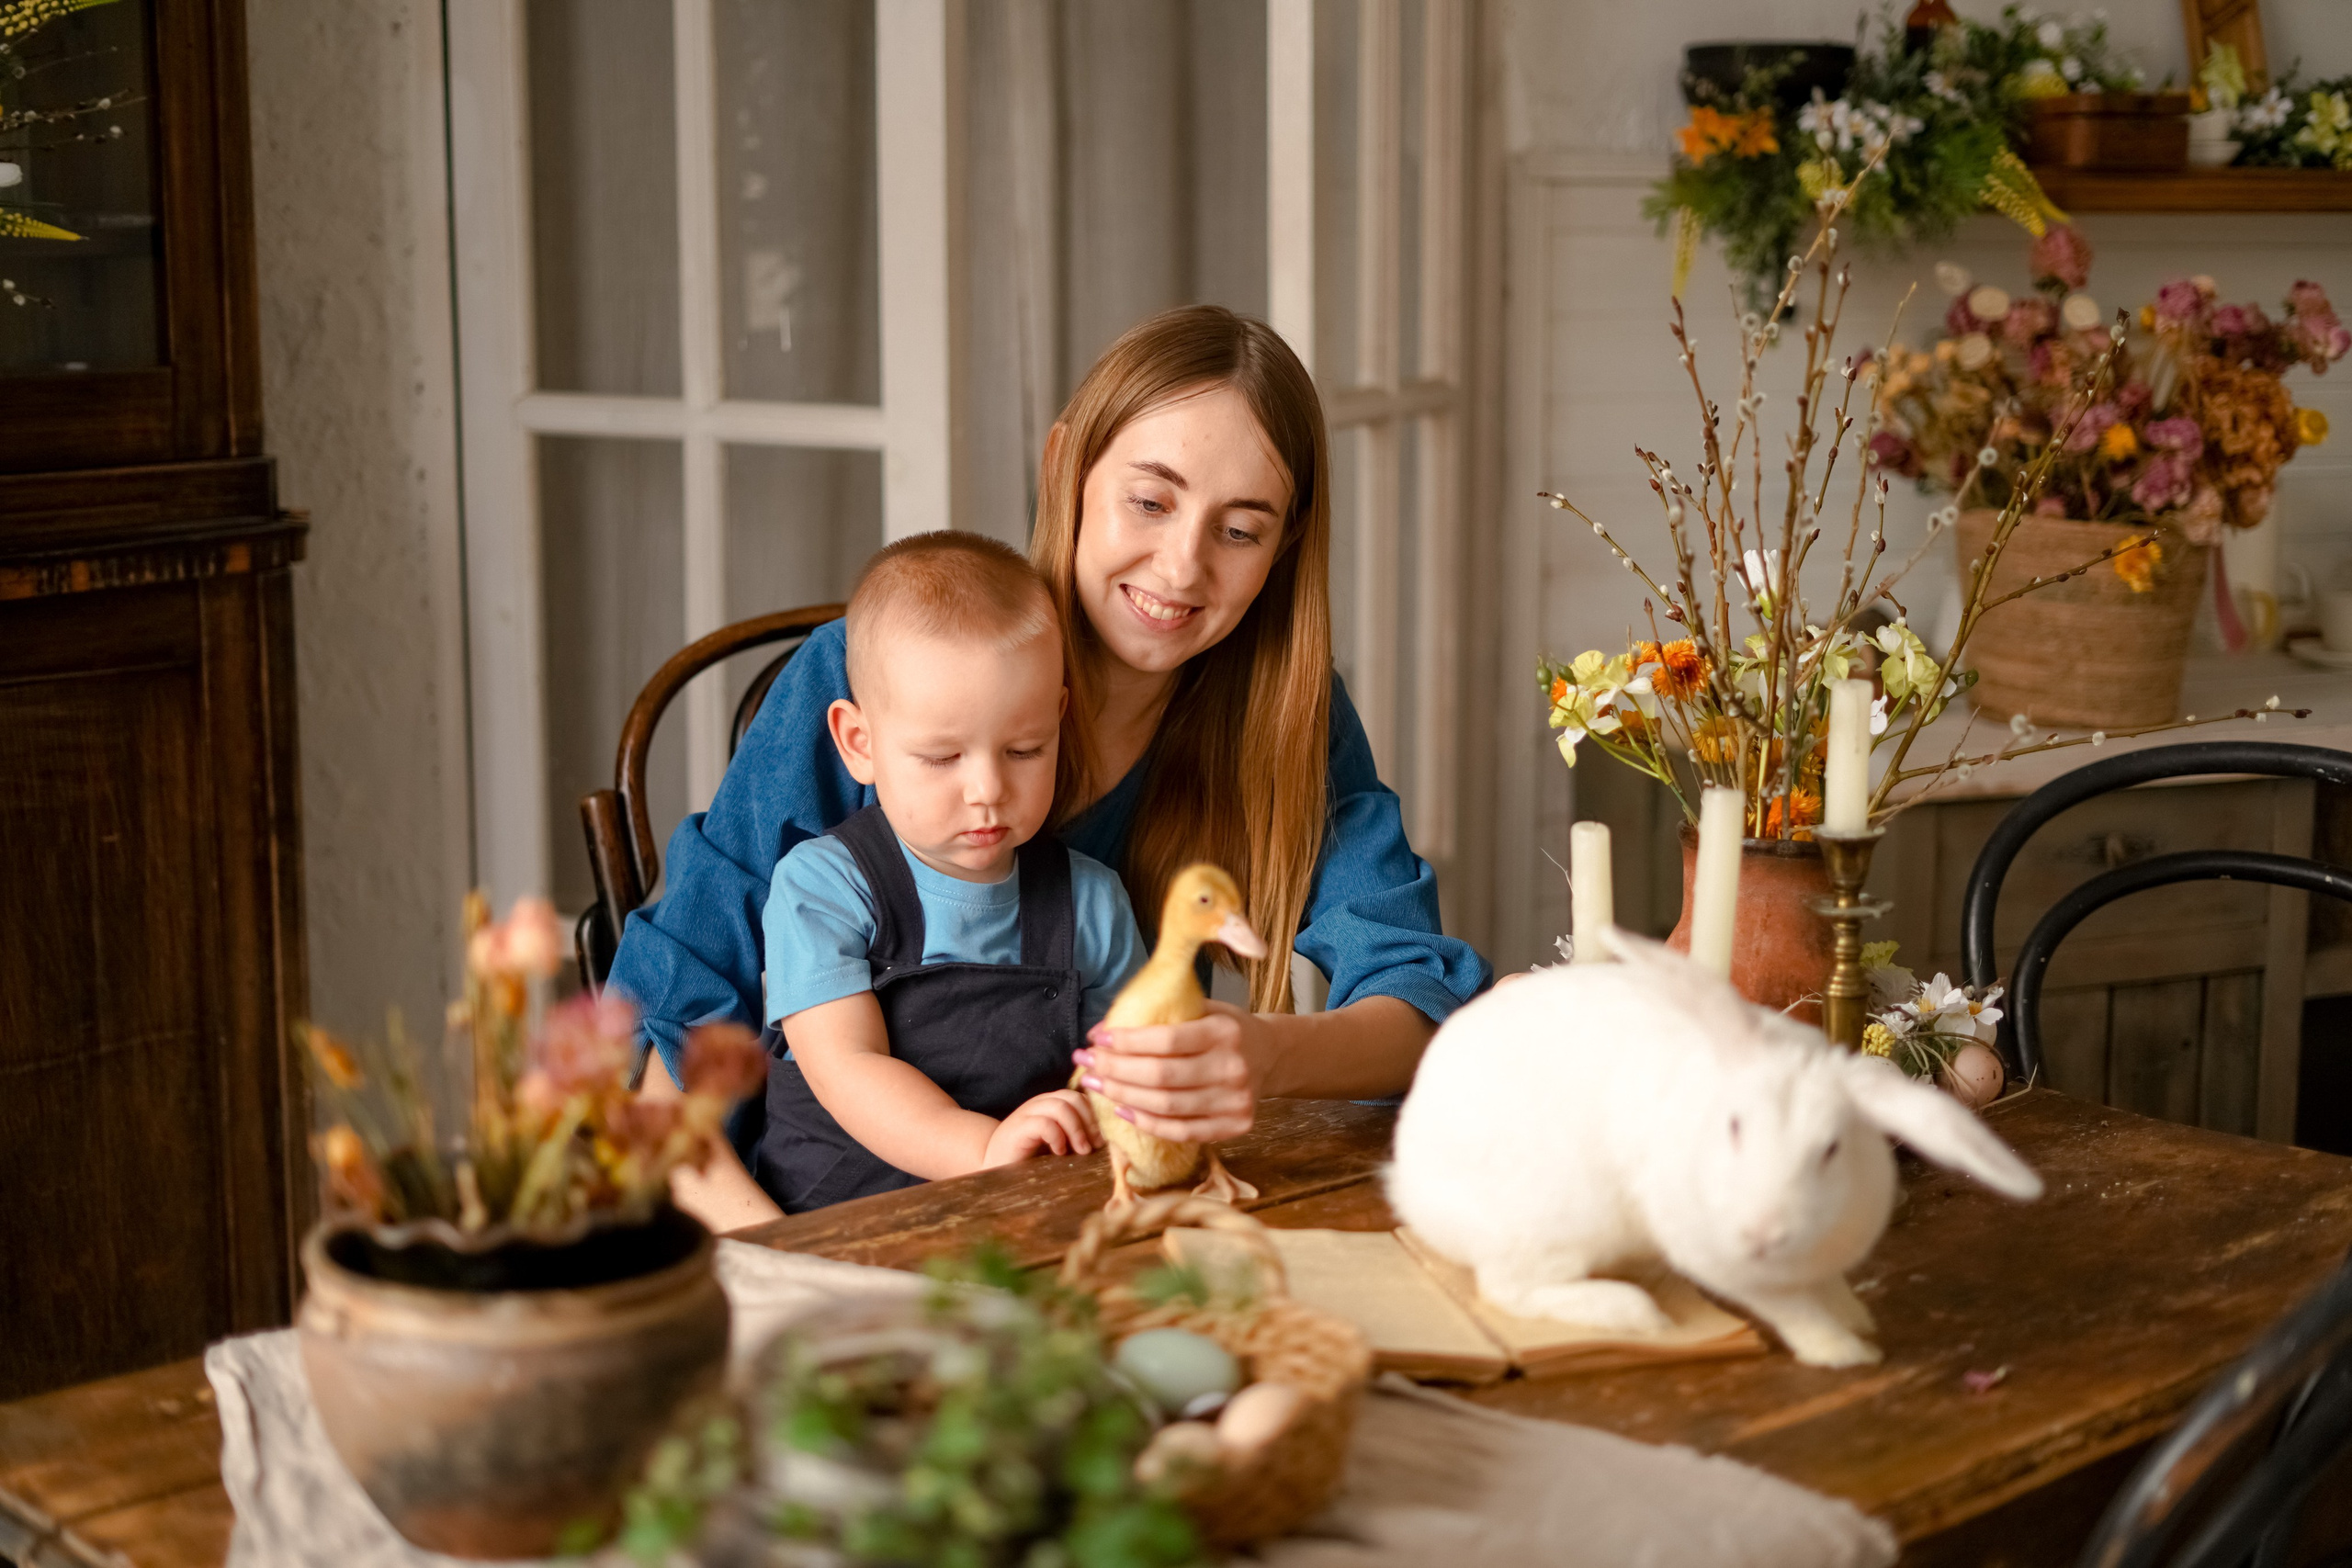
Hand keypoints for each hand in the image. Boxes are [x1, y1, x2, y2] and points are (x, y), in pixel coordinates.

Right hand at [982, 1089, 1099, 1166]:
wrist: (993, 1168)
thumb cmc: (1030, 1160)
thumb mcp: (1059, 1146)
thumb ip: (1077, 1139)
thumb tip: (1106, 1143)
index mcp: (1052, 1105)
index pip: (1081, 1098)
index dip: (1096, 1116)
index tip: (1103, 1141)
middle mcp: (1040, 1104)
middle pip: (1073, 1097)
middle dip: (1090, 1121)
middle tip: (1095, 1146)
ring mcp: (1027, 1113)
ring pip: (1061, 1106)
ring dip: (1077, 1129)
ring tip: (1081, 1151)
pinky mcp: (1018, 1128)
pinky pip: (1044, 1123)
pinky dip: (1057, 1136)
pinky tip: (1059, 1152)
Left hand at [1074, 1000, 1263, 1143]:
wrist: (1271, 1055)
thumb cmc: (1226, 1029)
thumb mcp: (1204, 1008)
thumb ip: (1160, 1015)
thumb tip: (1100, 1031)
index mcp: (1225, 1031)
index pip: (1166, 1040)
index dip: (1126, 1042)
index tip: (1097, 1039)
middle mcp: (1233, 1067)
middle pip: (1161, 1076)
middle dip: (1115, 1070)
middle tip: (1086, 1063)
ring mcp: (1236, 1101)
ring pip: (1166, 1106)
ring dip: (1123, 1096)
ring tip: (1097, 1085)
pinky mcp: (1235, 1126)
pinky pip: (1181, 1131)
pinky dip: (1147, 1123)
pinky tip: (1123, 1110)